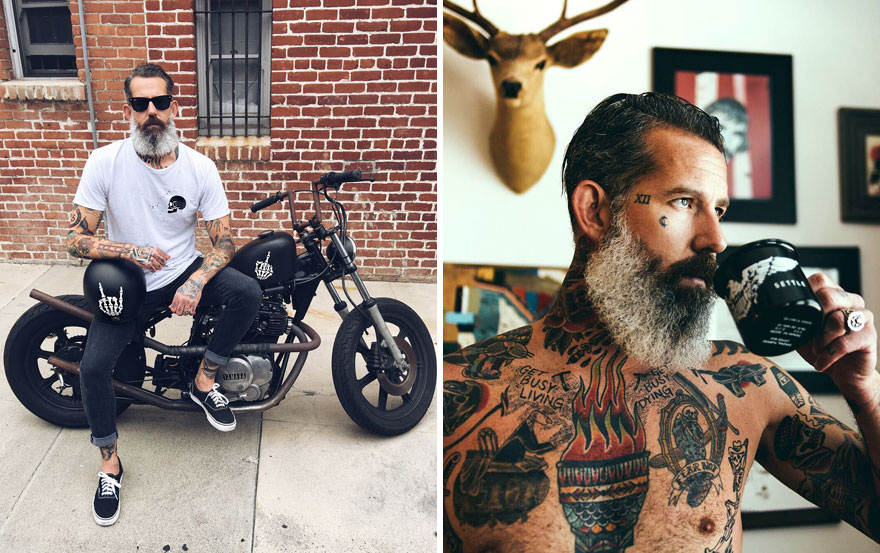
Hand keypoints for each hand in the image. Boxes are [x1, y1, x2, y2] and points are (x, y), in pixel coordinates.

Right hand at [127, 245, 169, 271]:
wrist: (134, 252)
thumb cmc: (144, 251)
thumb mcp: (153, 248)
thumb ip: (161, 253)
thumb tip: (168, 257)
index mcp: (156, 250)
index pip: (166, 256)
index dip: (166, 259)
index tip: (164, 260)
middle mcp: (154, 254)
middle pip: (164, 262)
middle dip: (163, 264)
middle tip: (160, 263)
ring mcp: (150, 260)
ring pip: (159, 267)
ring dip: (158, 267)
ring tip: (155, 265)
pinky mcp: (147, 265)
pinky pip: (154, 270)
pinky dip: (153, 269)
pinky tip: (151, 267)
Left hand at [169, 277, 203, 316]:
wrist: (195, 283)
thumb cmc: (187, 287)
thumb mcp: (178, 292)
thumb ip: (174, 300)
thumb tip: (171, 306)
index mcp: (177, 297)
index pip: (173, 309)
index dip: (174, 311)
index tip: (175, 310)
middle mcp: (182, 300)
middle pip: (179, 312)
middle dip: (179, 313)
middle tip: (181, 311)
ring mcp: (189, 302)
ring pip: (185, 313)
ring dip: (185, 313)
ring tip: (186, 310)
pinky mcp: (194, 303)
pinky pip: (192, 311)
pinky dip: (191, 313)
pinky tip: (191, 311)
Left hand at [796, 273, 878, 407]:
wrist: (844, 373)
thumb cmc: (822, 348)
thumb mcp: (802, 330)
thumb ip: (793, 317)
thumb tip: (760, 311)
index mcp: (835, 295)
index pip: (820, 280)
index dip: (806, 293)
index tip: (797, 309)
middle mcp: (851, 301)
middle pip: (830, 296)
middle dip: (814, 317)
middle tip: (810, 333)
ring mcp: (863, 317)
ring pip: (837, 320)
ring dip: (821, 339)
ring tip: (817, 349)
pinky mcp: (869, 336)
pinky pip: (845, 342)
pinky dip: (828, 355)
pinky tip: (822, 362)